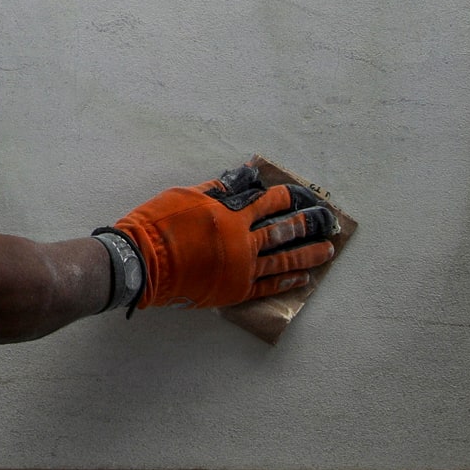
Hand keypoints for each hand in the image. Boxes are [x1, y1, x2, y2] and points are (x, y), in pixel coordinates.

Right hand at [107, 165, 339, 309]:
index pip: (266, 203)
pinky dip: (288, 280)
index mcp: (230, 216)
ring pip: (284, 259)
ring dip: (308, 253)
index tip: (298, 195)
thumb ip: (217, 191)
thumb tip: (242, 180)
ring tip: (328, 249)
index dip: (284, 198)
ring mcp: (242, 268)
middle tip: (328, 221)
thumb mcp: (185, 197)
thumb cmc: (157, 226)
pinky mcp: (237, 290)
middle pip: (283, 231)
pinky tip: (304, 277)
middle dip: (307, 224)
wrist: (141, 264)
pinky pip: (270, 285)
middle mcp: (242, 242)